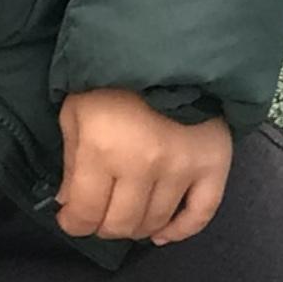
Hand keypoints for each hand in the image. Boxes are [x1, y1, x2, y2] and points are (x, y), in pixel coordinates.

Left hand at [56, 88, 232, 244]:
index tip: (71, 219)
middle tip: (99, 214)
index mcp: (103, 151)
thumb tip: (69, 203)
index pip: (85, 213)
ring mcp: (182, 167)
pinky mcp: (213, 164)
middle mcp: (144, 166)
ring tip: (127, 216)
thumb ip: (71, 162)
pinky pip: (201, 213)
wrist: (169, 47)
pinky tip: (162, 234)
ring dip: (136, 226)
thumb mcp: (76, 112)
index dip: (73, 224)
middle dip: (103, 226)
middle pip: (121, 223)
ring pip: (155, 220)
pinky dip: (180, 230)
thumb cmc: (113, 78)